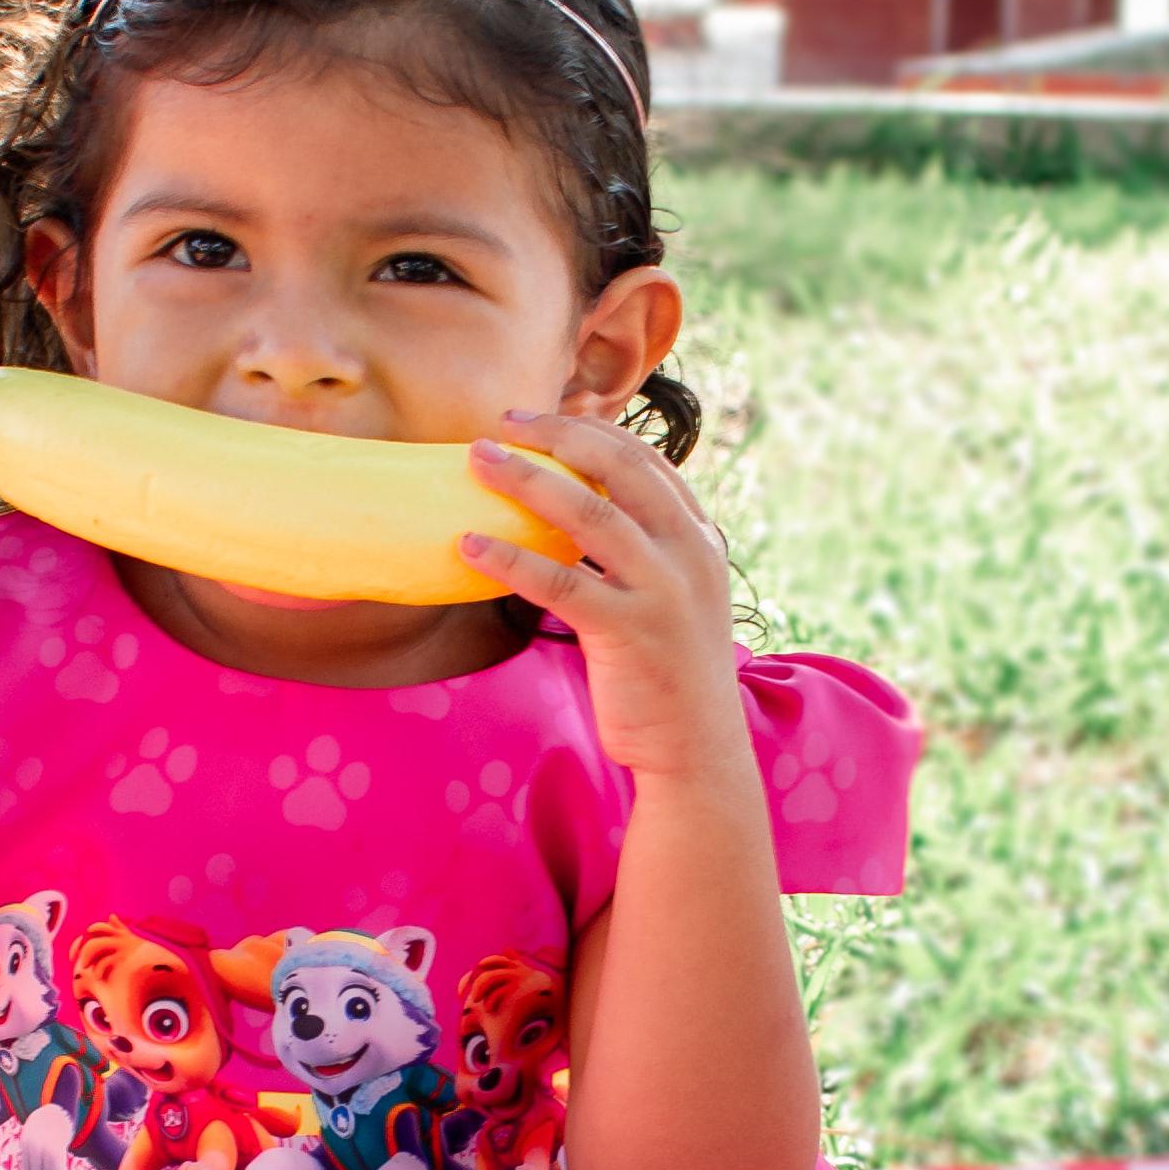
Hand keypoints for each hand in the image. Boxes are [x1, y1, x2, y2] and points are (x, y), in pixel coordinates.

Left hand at [463, 411, 748, 787]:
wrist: (697, 748)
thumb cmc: (670, 673)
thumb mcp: (674, 598)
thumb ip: (644, 553)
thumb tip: (577, 516)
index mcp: (699, 538)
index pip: (645, 461)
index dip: (588, 432)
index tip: (537, 421)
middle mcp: (688, 554)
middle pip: (618, 469)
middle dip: (556, 436)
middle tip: (502, 424)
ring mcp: (662, 591)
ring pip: (587, 513)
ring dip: (526, 480)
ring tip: (478, 460)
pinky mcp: (629, 631)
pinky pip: (560, 581)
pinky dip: (510, 559)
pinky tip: (469, 544)